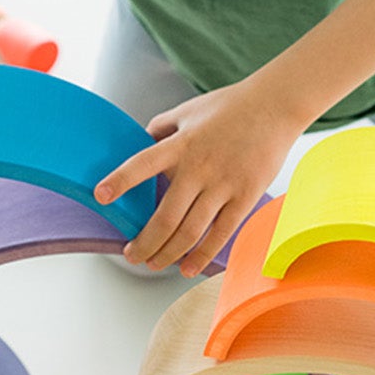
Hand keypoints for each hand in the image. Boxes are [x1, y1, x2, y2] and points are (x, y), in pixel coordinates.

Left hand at [92, 78, 302, 276]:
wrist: (274, 107)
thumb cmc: (227, 108)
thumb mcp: (186, 112)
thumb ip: (161, 129)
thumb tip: (140, 143)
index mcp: (180, 144)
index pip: (143, 163)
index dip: (121, 180)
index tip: (101, 197)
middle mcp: (199, 167)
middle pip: (166, 216)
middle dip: (144, 242)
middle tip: (130, 255)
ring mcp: (224, 185)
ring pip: (190, 231)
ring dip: (168, 254)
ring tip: (153, 264)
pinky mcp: (246, 197)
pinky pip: (221, 233)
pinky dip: (202, 255)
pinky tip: (187, 267)